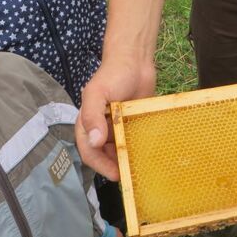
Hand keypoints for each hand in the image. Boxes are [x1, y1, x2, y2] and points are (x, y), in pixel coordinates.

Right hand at [77, 53, 155, 179]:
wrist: (136, 61)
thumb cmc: (113, 74)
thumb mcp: (97, 93)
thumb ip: (92, 115)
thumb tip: (94, 141)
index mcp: (88, 122)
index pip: (89, 150)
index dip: (100, 165)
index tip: (115, 174)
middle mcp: (102, 127)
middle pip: (104, 155)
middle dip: (114, 166)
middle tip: (130, 175)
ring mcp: (118, 126)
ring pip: (119, 150)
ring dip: (126, 159)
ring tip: (138, 168)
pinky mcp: (133, 123)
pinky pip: (133, 140)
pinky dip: (138, 149)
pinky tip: (147, 154)